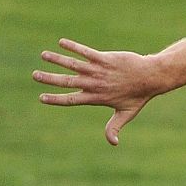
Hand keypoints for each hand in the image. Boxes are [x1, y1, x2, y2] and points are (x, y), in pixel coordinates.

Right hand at [34, 39, 160, 144]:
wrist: (150, 78)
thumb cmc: (138, 96)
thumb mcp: (126, 114)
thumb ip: (114, 127)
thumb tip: (113, 143)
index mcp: (96, 98)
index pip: (72, 100)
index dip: (56, 99)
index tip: (41, 98)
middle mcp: (95, 84)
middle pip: (67, 82)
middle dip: (50, 79)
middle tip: (34, 75)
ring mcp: (99, 71)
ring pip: (74, 64)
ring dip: (57, 59)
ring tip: (43, 55)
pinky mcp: (104, 58)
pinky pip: (85, 51)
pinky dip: (74, 47)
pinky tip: (61, 42)